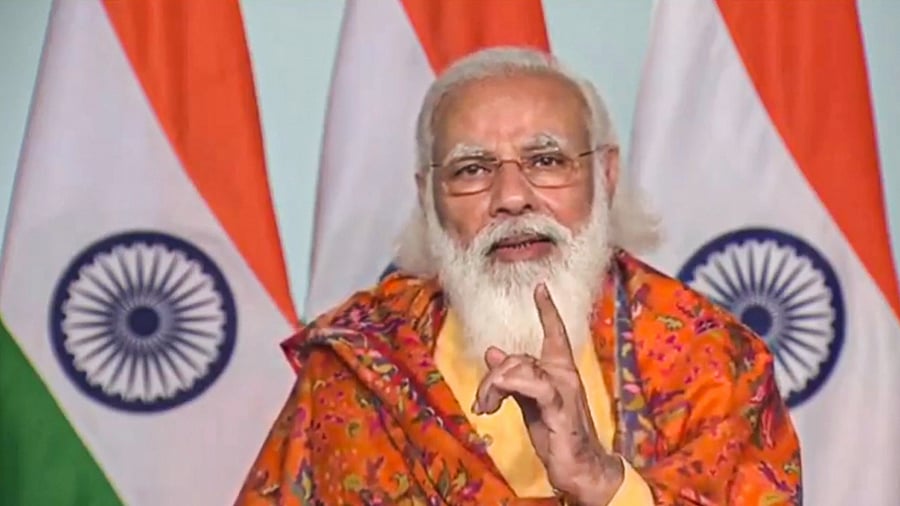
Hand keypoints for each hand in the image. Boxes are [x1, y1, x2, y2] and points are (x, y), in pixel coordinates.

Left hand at [473, 284, 623, 504]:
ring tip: (487, 409)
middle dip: (491, 379)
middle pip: (517, 358)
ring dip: (493, 389)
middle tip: (482, 403)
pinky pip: (532, 385)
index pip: (554, 333)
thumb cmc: (557, 433)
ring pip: (518, 368)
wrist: (580, 467)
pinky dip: (510, 386)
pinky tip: (496, 399)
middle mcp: (563, 374)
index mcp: (559, 370)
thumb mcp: (529, 401)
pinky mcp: (559, 407)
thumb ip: (513, 377)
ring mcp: (563, 389)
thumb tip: (492, 351)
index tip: (539, 288)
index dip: (547, 311)